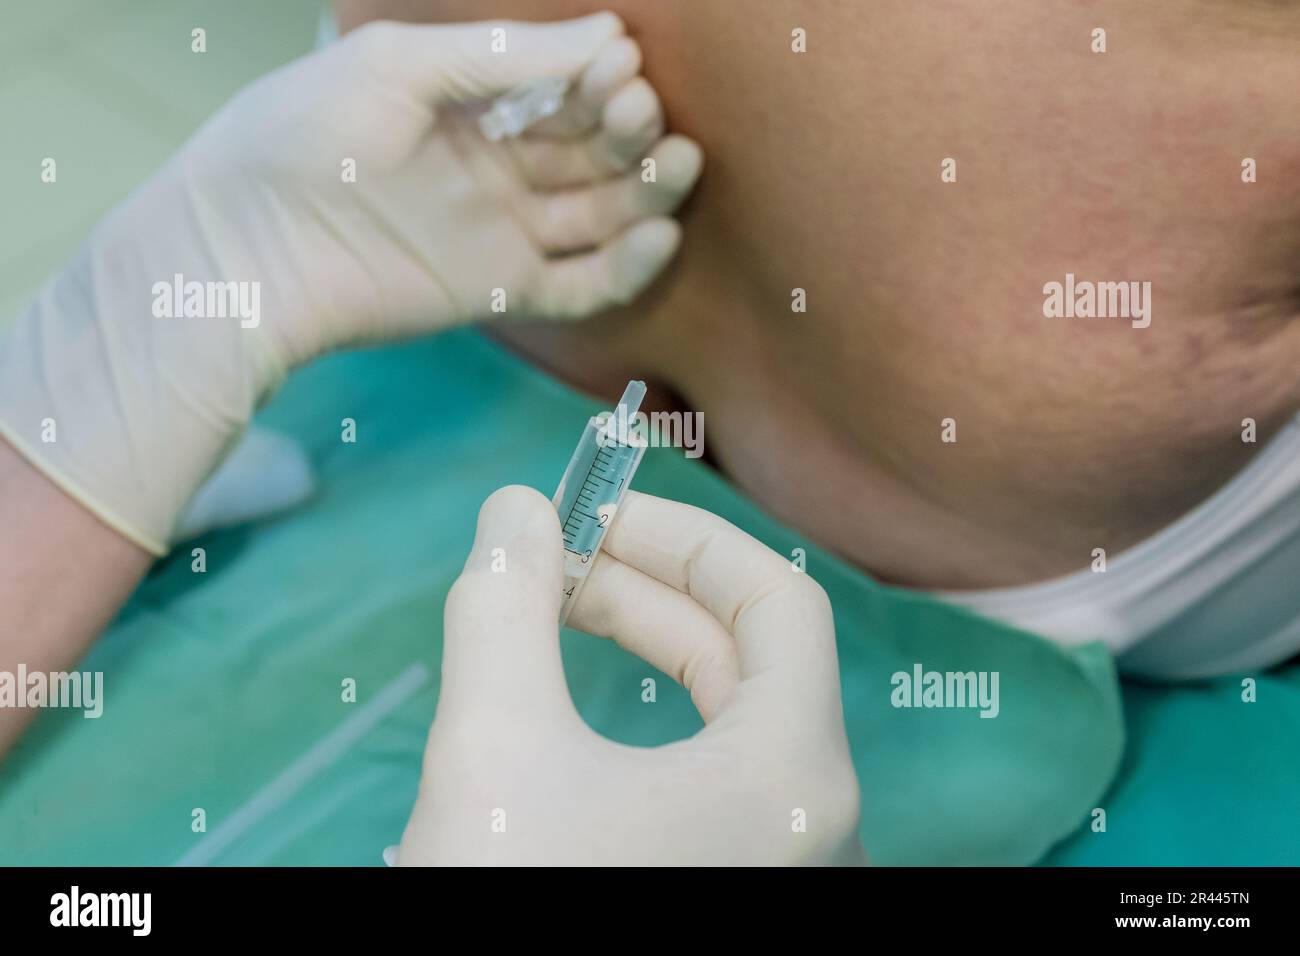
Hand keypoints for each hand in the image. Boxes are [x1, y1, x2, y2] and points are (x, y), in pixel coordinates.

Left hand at [169, 13, 701, 365]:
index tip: (625, 61)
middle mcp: (497, 168)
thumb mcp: (400, 65)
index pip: (561, 89)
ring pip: (600, 214)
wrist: (248, 247)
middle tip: (642, 110)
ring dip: (646, 190)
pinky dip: (625, 267)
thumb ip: (504, 53)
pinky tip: (657, 237)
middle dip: (628, 127)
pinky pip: (582, 285)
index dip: (599, 75)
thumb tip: (609, 31)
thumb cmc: (305, 135)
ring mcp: (502, 232)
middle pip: (591, 149)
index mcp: (471, 107)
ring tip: (680, 162)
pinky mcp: (501, 292)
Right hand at [398, 486, 864, 865]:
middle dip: (642, 589)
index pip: (777, 600)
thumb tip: (511, 509)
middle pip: (746, 655)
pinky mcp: (732, 885)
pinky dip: (639, 722)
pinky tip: (569, 713)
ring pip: (722, 719)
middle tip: (546, 560)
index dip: (684, 537)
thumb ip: (504, 612)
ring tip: (545, 614)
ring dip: (636, 650)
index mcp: (796, 773)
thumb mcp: (496, 753)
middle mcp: (812, 818)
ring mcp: (777, 863)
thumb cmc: (525, 900)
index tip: (588, 514)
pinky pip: (705, 777)